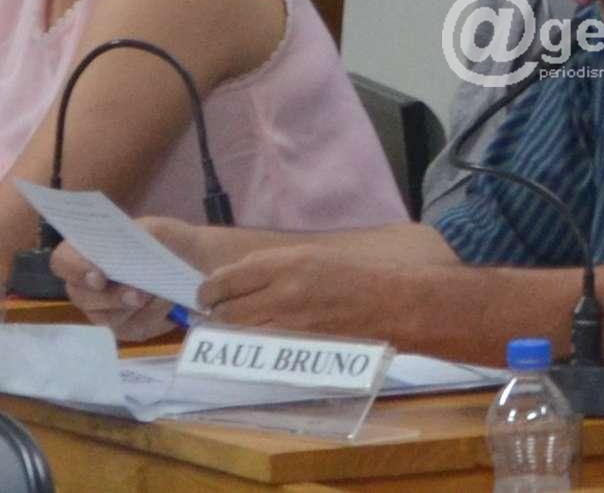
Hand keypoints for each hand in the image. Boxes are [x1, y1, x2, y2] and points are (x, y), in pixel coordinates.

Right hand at [51, 216, 198, 340]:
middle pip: (81, 296)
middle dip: (111, 296)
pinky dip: (153, 316)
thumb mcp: (160, 229)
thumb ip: (143, 232)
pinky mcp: (126, 327)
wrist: (196, 263)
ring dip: (136, 306)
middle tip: (138, 294)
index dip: (75, 269)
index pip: (62, 261)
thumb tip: (131, 241)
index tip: (99, 276)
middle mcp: (88, 285)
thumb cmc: (169, 242)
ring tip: (161, 294)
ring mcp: (105, 310)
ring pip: (107, 317)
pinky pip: (133, 328)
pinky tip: (169, 304)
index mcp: (89, 253)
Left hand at [198, 244, 397, 335]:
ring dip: (231, 332)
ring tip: (234, 328)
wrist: (395, 301)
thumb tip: (241, 276)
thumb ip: (277, 265)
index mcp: (287, 262)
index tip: (209, 293)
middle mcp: (283, 291)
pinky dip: (253, 345)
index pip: (226, 278)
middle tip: (217, 312)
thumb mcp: (316, 254)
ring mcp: (291, 323)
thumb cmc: (361, 272)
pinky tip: (258, 340)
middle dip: (216, 312)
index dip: (210, 289)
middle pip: (225, 309)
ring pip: (239, 333)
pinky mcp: (301, 345)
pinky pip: (262, 348)